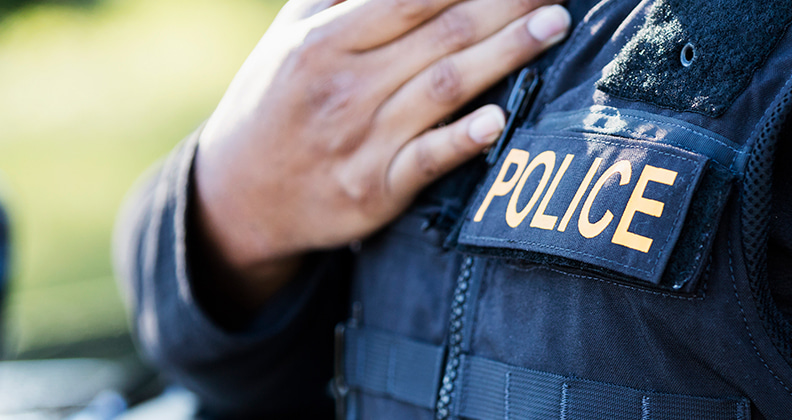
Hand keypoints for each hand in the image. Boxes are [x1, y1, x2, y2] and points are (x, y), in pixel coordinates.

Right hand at [191, 0, 570, 310]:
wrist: (238, 195)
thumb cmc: (277, 99)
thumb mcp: (291, 36)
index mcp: (323, 41)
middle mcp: (342, 87)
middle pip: (440, 34)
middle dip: (505, 6)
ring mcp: (359, 140)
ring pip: (443, 87)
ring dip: (504, 54)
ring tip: (553, 26)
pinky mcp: (373, 190)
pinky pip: (426, 161)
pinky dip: (463, 139)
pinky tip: (500, 119)